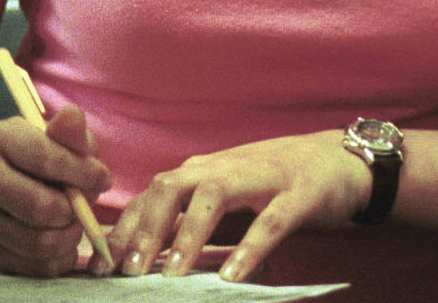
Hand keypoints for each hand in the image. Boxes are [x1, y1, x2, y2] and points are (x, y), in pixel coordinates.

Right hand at [0, 105, 112, 276]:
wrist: (8, 181)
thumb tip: (73, 116)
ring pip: (39, 242)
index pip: (46, 159)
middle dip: (75, 211)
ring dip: (70, 237)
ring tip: (74, 222)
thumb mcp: (62, 139)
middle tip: (85, 206)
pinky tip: (62, 239)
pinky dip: (59, 258)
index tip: (103, 179)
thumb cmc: (46, 158)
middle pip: (39, 207)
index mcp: (0, 138)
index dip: (84, 173)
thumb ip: (71, 133)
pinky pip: (35, 268)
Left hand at [106, 130, 369, 282]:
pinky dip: (249, 248)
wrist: (338, 162)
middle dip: (145, 228)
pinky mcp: (298, 195)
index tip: (99, 264)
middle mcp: (222, 169)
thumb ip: (188, 223)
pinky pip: (269, 221)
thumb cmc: (272, 185)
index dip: (122, 228)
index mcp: (200, 172)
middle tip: (127, 271)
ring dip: (188, 235)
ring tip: (172, 275)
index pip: (150, 196)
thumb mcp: (224, 201)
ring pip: (213, 197)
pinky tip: (233, 275)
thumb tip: (144, 256)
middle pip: (171, 188)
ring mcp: (261, 177)